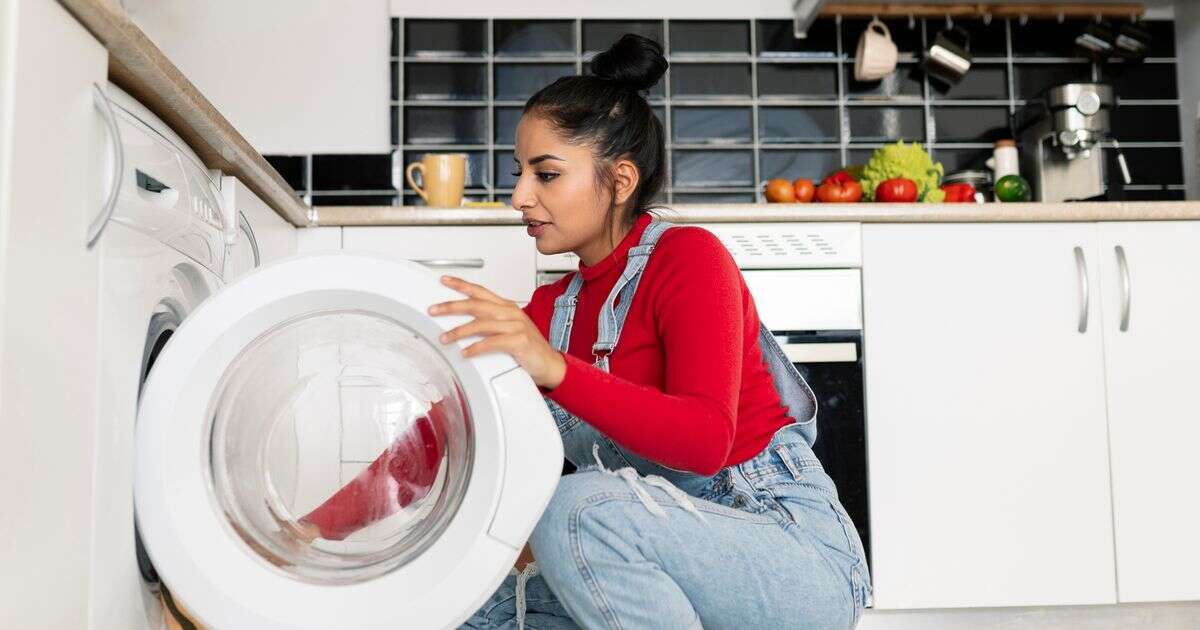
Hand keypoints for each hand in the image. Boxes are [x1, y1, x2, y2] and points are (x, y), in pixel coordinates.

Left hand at [429, 276, 566, 389]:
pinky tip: (465, 352)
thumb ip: (490, 323)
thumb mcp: (509, 329)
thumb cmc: (529, 348)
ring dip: (459, 331)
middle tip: (434, 310)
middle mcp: (511, 313)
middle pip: (476, 305)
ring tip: (445, 338)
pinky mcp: (519, 341)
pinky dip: (476, 348)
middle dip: (452, 306)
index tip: (444, 280)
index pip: (481, 291)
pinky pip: (492, 343)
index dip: (461, 285)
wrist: (550, 364)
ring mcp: (516, 326)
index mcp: (507, 307)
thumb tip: (464, 323)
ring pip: (481, 324)